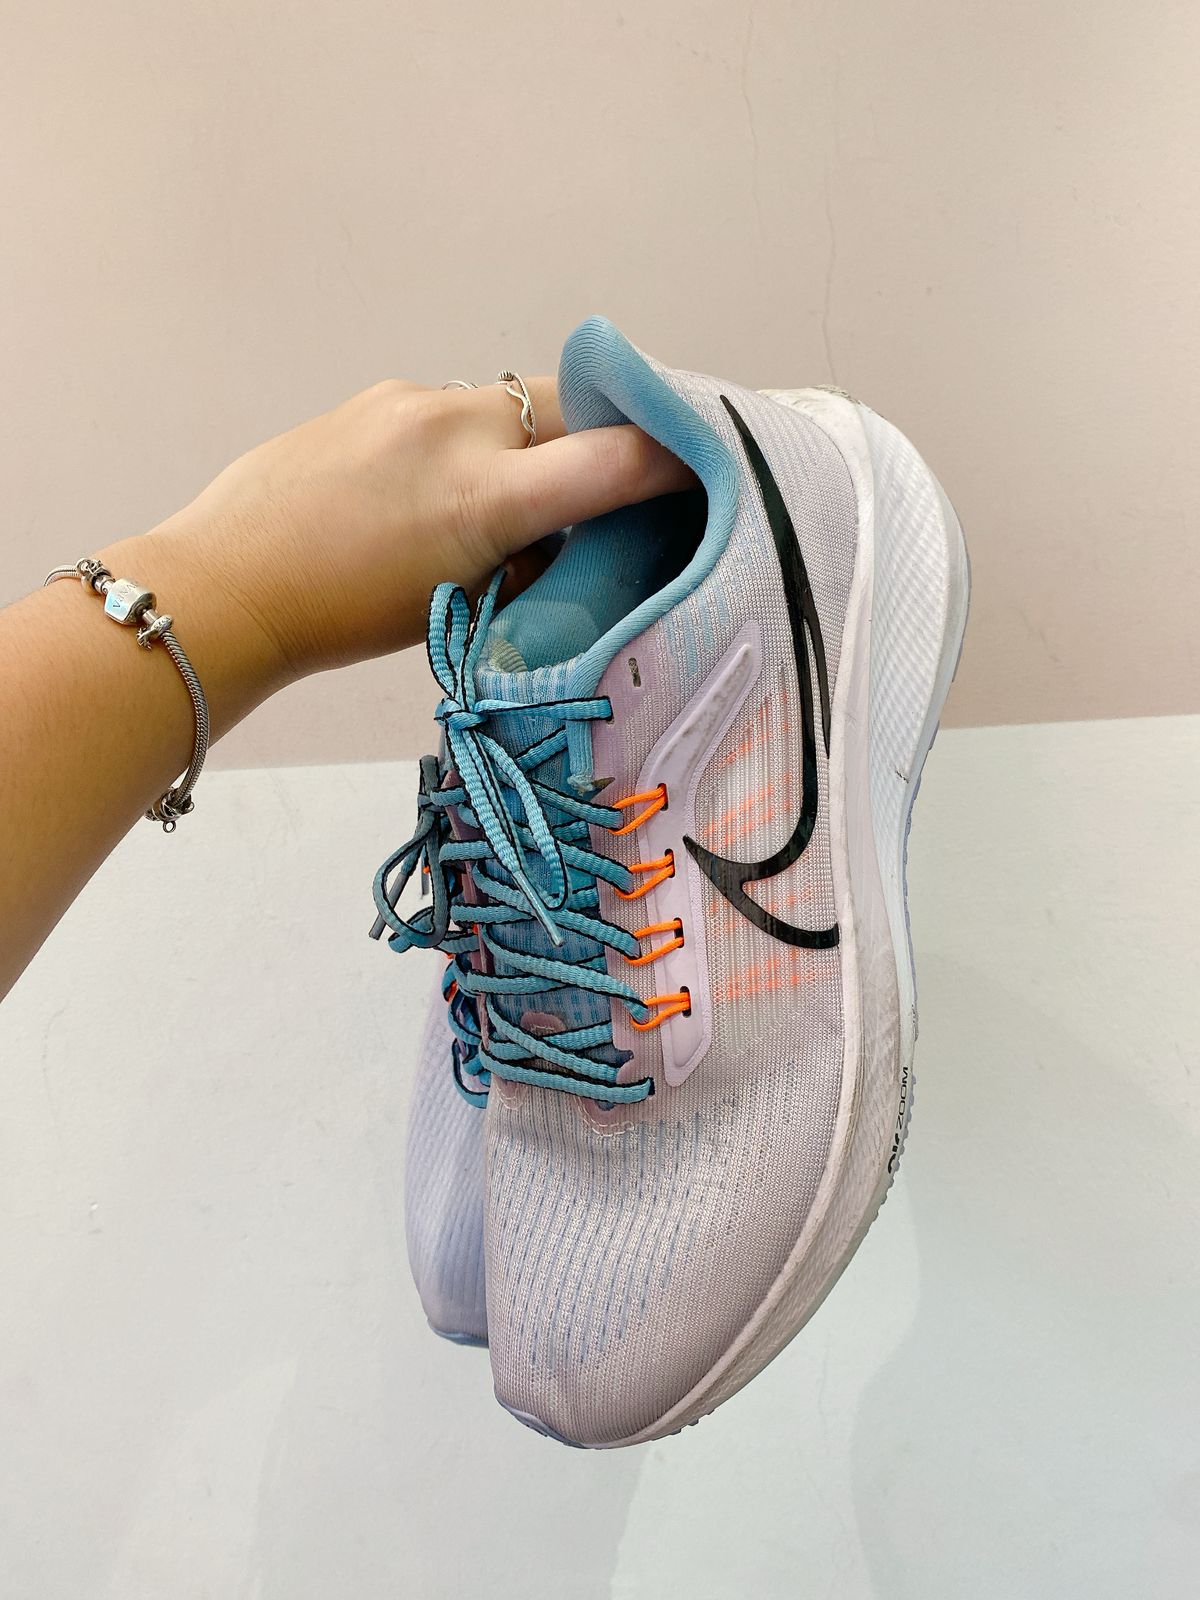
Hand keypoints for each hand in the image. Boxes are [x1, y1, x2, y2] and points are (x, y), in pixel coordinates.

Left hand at [151, 376, 693, 682]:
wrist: (231, 582)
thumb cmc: (344, 615)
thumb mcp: (462, 602)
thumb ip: (532, 559)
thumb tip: (578, 536)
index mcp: (485, 497)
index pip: (618, 459)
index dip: (678, 460)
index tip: (706, 467)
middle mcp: (460, 429)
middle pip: (577, 402)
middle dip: (607, 429)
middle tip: (617, 470)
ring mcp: (417, 402)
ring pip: (517, 400)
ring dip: (536, 435)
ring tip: (515, 489)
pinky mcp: (383, 394)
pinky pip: (459, 405)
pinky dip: (478, 437)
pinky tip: (444, 482)